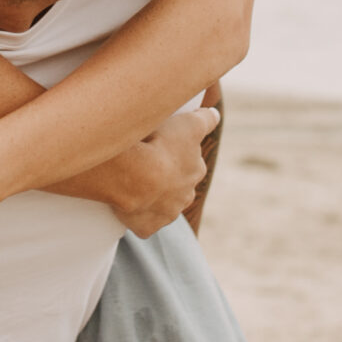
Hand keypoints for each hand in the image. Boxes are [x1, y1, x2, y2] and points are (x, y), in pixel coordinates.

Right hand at [93, 104, 216, 237]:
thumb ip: (205, 119)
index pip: (190, 162)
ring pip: (160, 204)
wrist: (134, 175)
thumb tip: (215, 115)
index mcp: (195, 171)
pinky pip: (142, 223)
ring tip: (132, 181)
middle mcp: (185, 195)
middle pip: (177, 186)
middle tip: (145, 162)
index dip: (175, 153)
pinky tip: (126, 205)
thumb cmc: (160, 145)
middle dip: (166, 178)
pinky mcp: (147, 227)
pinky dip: (137, 216)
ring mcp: (166, 213)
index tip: (161, 146)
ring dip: (151, 196)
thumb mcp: (189, 123)